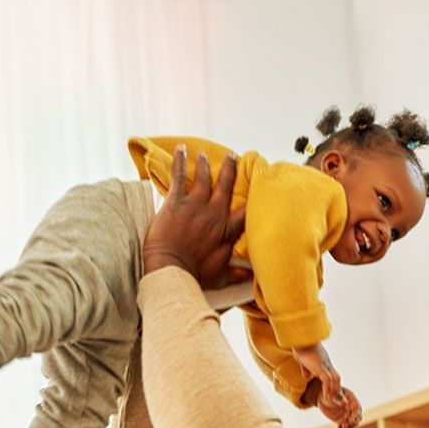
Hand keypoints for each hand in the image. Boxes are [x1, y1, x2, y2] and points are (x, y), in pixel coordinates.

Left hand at [142, 146, 250, 289]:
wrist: (171, 270)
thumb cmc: (194, 276)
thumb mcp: (220, 277)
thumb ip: (236, 273)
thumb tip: (250, 276)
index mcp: (226, 231)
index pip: (246, 211)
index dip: (253, 198)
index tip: (258, 187)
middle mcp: (214, 214)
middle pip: (226, 186)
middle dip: (229, 169)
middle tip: (232, 157)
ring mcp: (195, 205)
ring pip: (204, 178)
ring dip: (204, 164)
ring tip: (203, 155)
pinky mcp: (176, 202)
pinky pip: (179, 176)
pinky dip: (180, 162)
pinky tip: (181, 149)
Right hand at [293, 343, 343, 407]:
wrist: (300, 338)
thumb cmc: (299, 346)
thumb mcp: (303, 360)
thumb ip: (306, 368)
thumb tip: (306, 376)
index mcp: (323, 362)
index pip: (332, 375)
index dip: (333, 385)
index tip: (333, 394)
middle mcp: (326, 363)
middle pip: (337, 378)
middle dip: (338, 390)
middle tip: (339, 401)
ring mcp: (324, 364)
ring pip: (334, 380)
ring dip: (334, 391)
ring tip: (333, 402)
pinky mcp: (320, 366)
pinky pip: (327, 380)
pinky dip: (328, 388)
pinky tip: (326, 396)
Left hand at [318, 387, 361, 427]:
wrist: (324, 398)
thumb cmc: (329, 392)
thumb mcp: (333, 394)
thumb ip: (339, 398)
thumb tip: (346, 403)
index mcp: (352, 399)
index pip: (357, 408)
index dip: (355, 415)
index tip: (350, 420)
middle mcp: (352, 408)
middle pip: (358, 417)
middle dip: (353, 423)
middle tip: (344, 426)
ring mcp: (349, 414)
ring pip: (354, 424)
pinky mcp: (344, 420)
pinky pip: (348, 427)